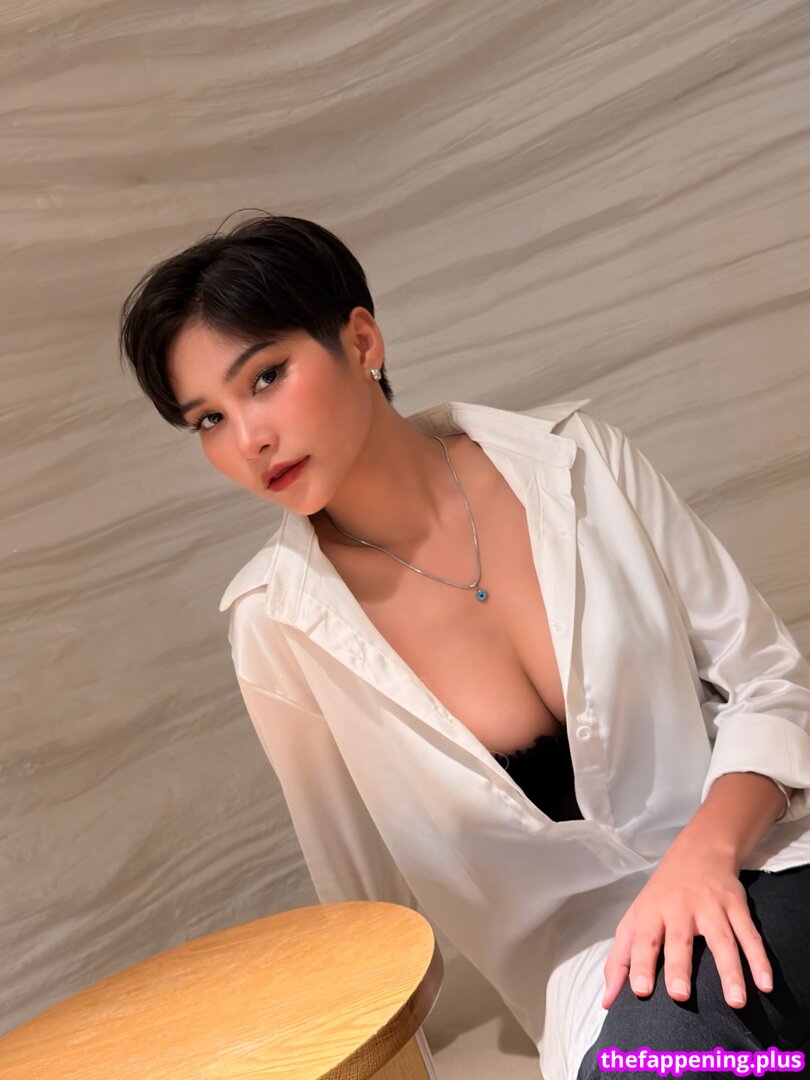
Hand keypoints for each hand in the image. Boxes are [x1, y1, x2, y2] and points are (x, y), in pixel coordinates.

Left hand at [601, 846, 773, 1010]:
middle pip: (679, 939)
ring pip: (721, 939)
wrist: (698, 852)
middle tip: (679, 995)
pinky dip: (759, 959)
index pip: (643, 940)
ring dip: (730, 970)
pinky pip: (749, 935)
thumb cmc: (661, 896)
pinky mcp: (736, 906)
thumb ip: (619, 960)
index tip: (640, 991)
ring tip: (735, 1002)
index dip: (640, 964)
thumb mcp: (635, 920)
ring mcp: (710, 906)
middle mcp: (679, 908)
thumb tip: (606, 1002)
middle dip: (679, 966)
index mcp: (651, 913)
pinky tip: (764, 984)